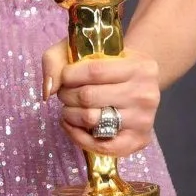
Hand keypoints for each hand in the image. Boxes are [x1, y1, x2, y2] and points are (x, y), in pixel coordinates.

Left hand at [41, 46, 160, 157]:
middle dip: (67, 95)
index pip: (94, 71)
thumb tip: (49, 89)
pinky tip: (71, 125)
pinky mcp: (139, 140)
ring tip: (69, 107)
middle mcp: (146, 94)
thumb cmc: (107, 64)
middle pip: (89, 97)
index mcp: (140, 66)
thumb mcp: (84, 49)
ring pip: (92, 119)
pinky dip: (79, 137)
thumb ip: (56, 60)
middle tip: (65, 93)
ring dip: (70, 114)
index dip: (68, 75)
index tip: (64, 76)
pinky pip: (103, 146)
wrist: (137, 82)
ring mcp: (144, 120)